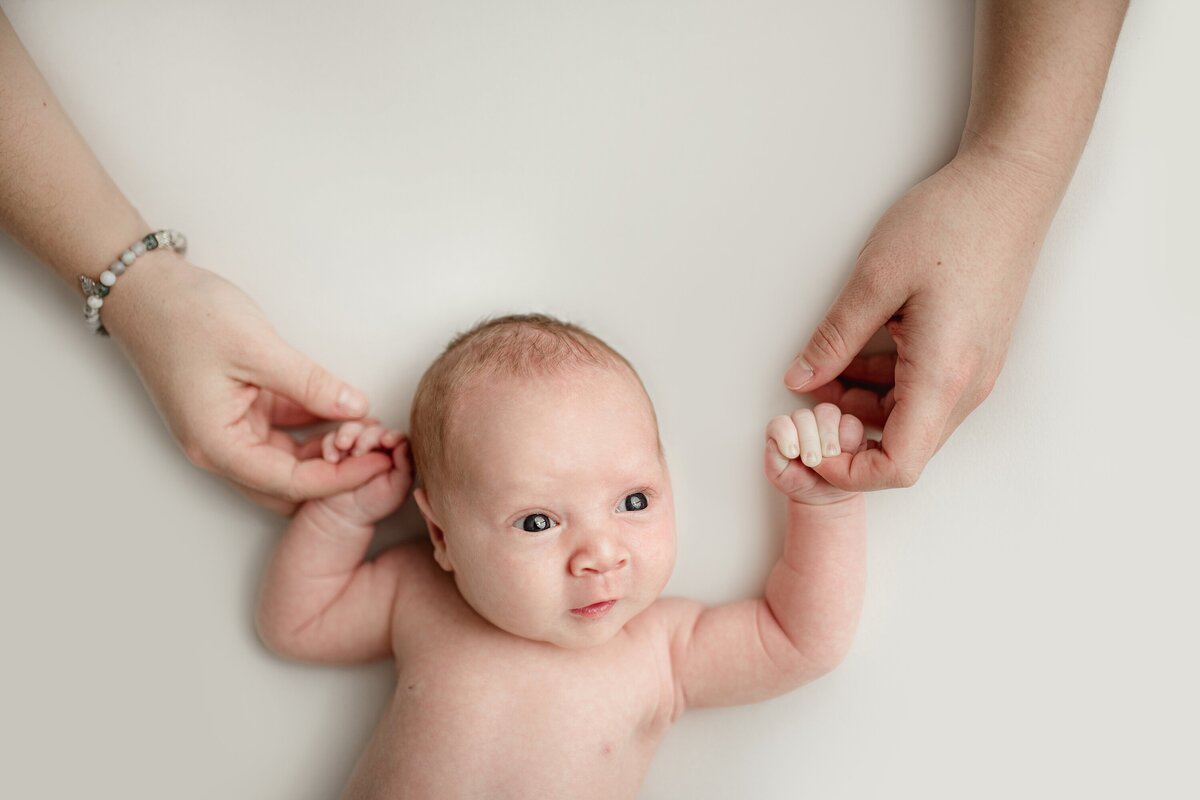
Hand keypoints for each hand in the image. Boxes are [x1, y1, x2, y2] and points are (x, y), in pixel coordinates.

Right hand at [103, 258, 392, 510]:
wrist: (145, 287)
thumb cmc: (186, 315)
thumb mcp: (257, 348)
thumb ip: (310, 383)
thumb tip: (356, 407)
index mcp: (216, 445)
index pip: (290, 482)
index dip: (341, 479)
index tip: (382, 465)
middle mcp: (220, 448)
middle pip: (289, 484)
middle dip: (337, 474)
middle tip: (384, 454)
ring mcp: (230, 431)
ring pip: (290, 461)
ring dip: (329, 451)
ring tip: (372, 432)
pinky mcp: (240, 411)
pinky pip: (285, 432)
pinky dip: (315, 427)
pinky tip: (349, 413)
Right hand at [304, 421, 412, 525]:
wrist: (344, 514)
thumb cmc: (374, 502)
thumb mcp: (396, 489)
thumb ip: (405, 467)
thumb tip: (404, 444)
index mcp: (394, 452)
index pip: (396, 437)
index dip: (392, 436)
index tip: (386, 441)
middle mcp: (375, 443)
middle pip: (374, 428)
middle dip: (367, 436)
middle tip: (358, 451)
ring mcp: (353, 442)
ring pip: (352, 428)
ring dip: (347, 434)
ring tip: (342, 447)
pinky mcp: (334, 446)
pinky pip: (331, 438)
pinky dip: (330, 444)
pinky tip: (331, 458)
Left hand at [765, 403, 869, 504]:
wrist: (824, 495)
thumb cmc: (799, 482)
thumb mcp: (780, 475)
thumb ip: (773, 458)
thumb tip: (774, 442)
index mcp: (783, 430)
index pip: (781, 422)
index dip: (786, 434)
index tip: (792, 454)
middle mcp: (804, 422)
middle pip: (805, 416)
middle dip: (808, 438)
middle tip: (812, 461)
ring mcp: (826, 422)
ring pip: (827, 413)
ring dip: (828, 435)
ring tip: (830, 456)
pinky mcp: (848, 428)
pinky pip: (849, 423)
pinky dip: (847, 438)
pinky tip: (845, 455)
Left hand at [783, 151, 1055, 490]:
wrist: (1009, 188)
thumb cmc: (952, 223)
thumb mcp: (875, 279)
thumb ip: (834, 339)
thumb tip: (798, 381)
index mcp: (944, 377)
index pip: (898, 466)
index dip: (848, 472)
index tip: (809, 448)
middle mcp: (967, 387)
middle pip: (903, 450)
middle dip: (847, 439)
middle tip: (806, 406)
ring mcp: (974, 374)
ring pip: (910, 422)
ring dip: (862, 410)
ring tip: (821, 374)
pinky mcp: (971, 356)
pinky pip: (922, 394)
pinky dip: (882, 387)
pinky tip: (852, 356)